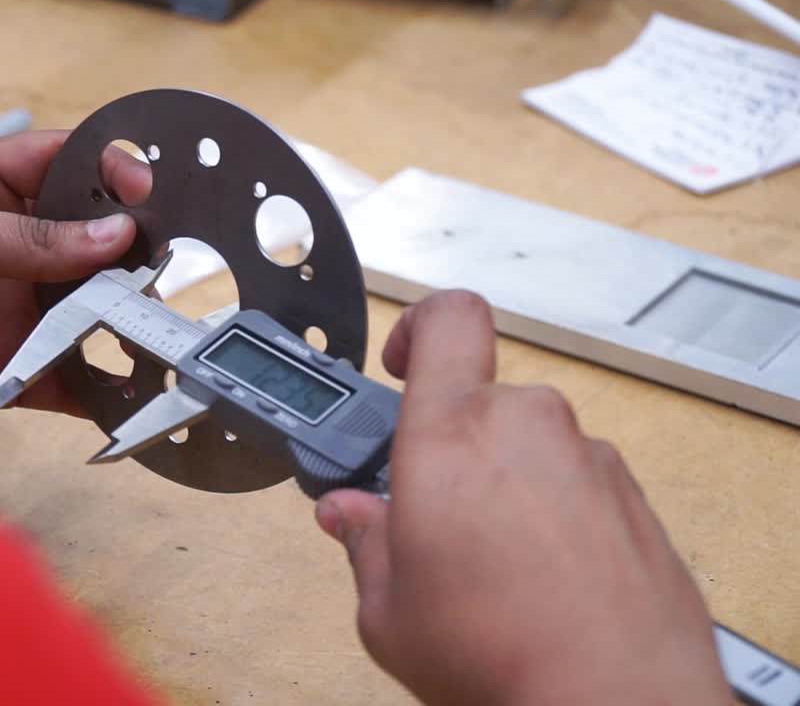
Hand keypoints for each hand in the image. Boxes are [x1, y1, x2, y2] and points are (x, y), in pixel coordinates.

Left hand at [0, 131, 151, 442]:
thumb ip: (24, 238)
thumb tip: (112, 235)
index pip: (57, 161)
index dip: (107, 169)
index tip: (148, 193)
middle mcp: (1, 245)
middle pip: (87, 236)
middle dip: (127, 250)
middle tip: (158, 267)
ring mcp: (9, 309)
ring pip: (88, 305)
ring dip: (121, 316)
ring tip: (151, 327)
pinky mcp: (11, 370)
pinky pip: (71, 373)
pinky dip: (101, 381)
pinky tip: (129, 385)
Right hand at [314, 291, 730, 704]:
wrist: (616, 703)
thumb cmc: (504, 656)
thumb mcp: (389, 610)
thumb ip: (365, 544)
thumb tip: (350, 518)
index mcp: (451, 433)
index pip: (446, 318)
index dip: (418, 327)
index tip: (403, 363)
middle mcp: (527, 426)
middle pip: (482, 399)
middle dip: (452, 446)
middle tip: (432, 513)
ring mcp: (589, 458)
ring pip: (531, 444)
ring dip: (506, 484)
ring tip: (490, 564)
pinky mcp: (633, 498)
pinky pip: (577, 481)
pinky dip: (554, 514)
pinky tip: (541, 578)